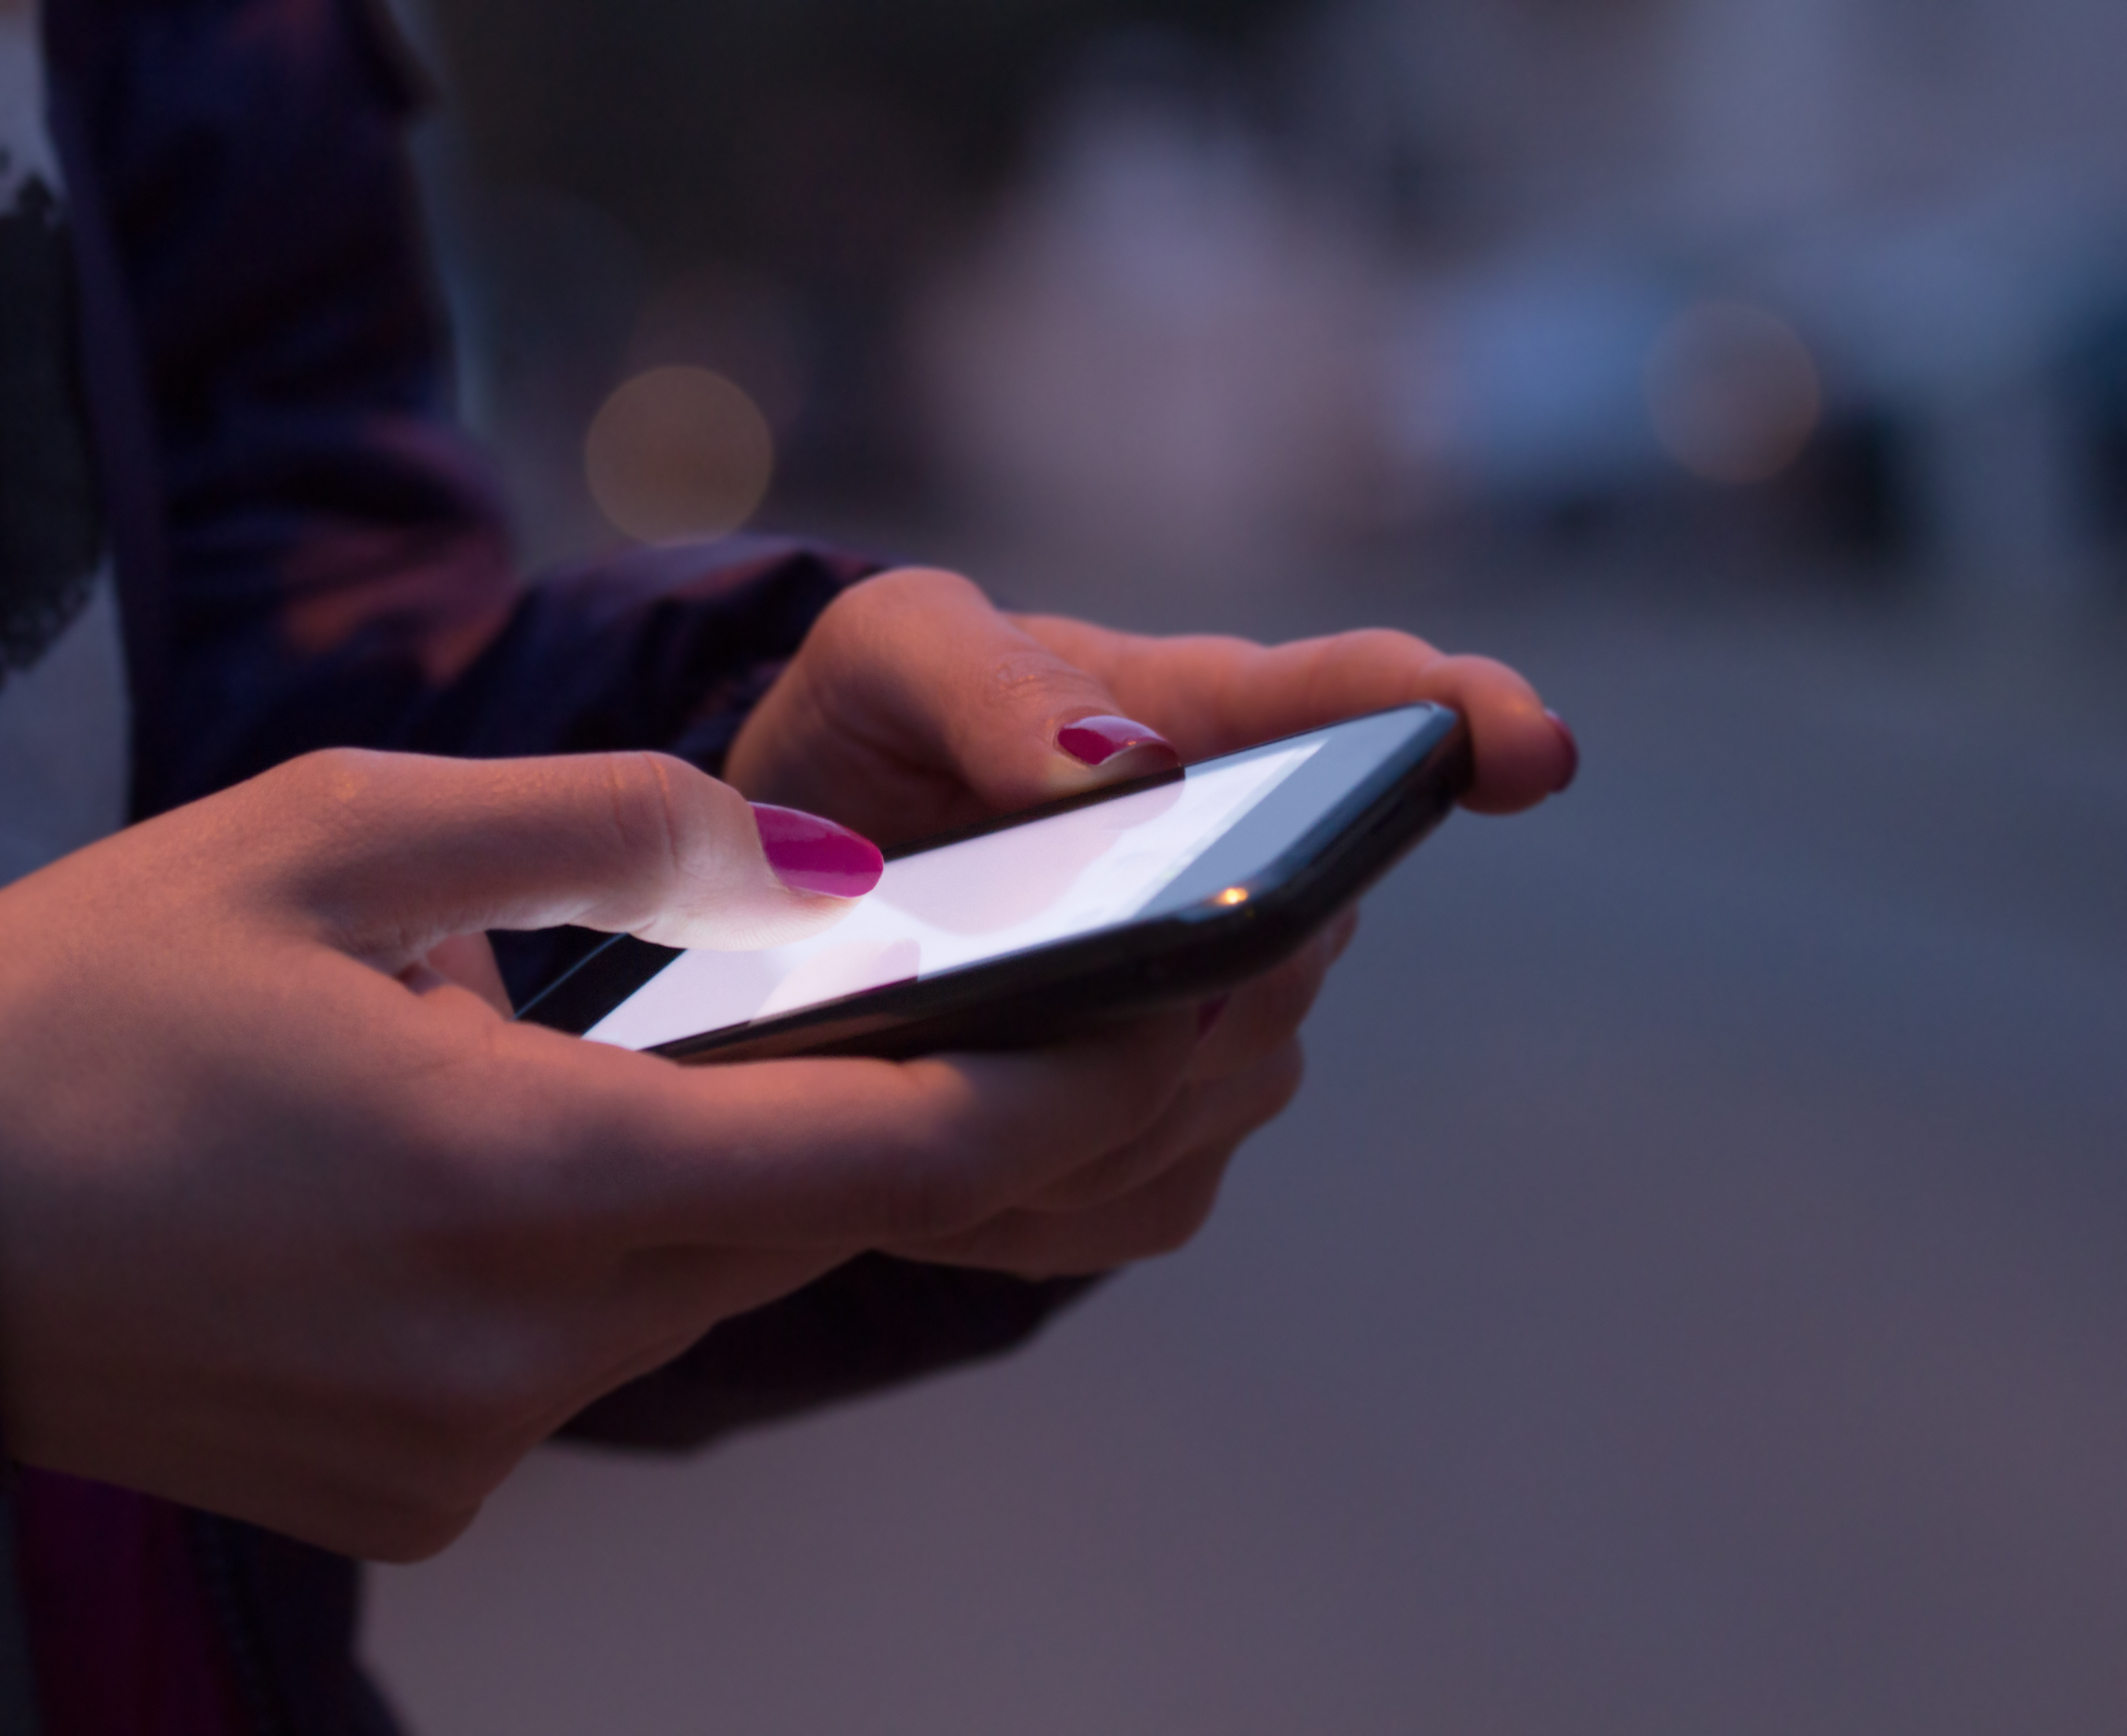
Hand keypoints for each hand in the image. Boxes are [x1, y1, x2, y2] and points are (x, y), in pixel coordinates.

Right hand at [0, 749, 1234, 1558]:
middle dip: (867, 1117)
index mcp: (517, 1174)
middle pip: (794, 1226)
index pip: (881, 1159)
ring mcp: (466, 1450)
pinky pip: (580, 1360)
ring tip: (615, 1062)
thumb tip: (823, 873)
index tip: (1157, 1021)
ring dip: (708, 1181)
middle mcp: (518, 1350)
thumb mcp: (339, 829)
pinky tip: (481, 1175)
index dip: (1048, 1090)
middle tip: (897, 994)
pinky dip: (590, 1262)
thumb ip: (610, 832)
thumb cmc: (87, 1002)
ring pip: (693, 1292)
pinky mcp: (419, 1500)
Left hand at [722, 569, 1577, 1268]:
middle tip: (993, 947)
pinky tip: (950, 1116)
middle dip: (1172, 958)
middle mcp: (1266, 876)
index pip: (1373, 703)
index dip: (1467, 720)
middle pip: (1299, 941)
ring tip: (939, 1031)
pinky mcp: (1169, 1153)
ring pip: (1230, 1085)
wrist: (793, 901)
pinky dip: (1038, 1177)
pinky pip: (1143, 1193)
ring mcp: (1236, 1027)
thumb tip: (1129, 767)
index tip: (1532, 754)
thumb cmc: (870, 738)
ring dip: (1089, 1079)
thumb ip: (988, 677)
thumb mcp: (887, 658)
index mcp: (1213, 720)